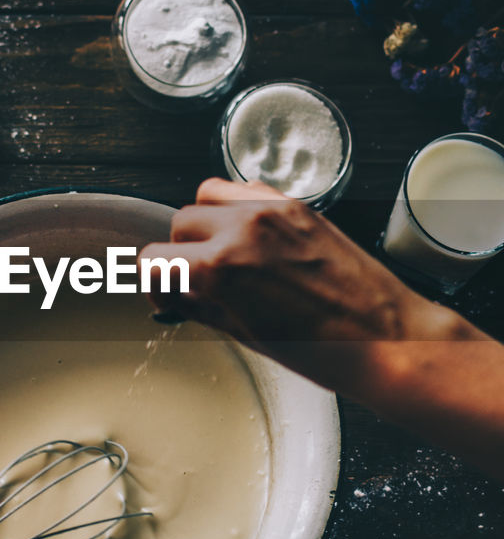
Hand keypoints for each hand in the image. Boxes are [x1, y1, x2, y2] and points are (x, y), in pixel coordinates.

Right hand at [141, 177, 463, 398]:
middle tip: (196, 280)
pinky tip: (249, 235)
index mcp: (221, 269)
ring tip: (223, 252)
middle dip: (180, 253)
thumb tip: (176, 296)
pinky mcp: (297, 206)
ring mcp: (271, 212)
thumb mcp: (246, 334)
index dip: (154, 282)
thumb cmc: (324, 349)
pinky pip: (245, 189)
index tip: (168, 295)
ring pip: (206, 196)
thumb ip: (201, 307)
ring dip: (205, 223)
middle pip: (179, 224)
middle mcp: (242, 230)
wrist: (385, 338)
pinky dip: (236, 206)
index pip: (154, 259)